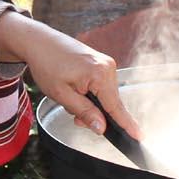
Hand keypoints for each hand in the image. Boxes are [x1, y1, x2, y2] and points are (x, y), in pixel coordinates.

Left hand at [0, 11, 141, 139]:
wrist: (39, 42)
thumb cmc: (47, 65)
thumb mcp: (62, 95)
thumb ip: (84, 112)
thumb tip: (101, 127)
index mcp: (100, 74)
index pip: (116, 107)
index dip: (126, 124)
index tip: (139, 136)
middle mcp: (108, 66)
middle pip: (110, 103)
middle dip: (93, 113)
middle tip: (73, 115)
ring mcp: (105, 63)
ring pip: (104, 96)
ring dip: (90, 103)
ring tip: (69, 96)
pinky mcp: (101, 62)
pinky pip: (101, 86)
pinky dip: (90, 93)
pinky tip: (75, 89)